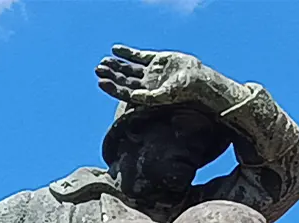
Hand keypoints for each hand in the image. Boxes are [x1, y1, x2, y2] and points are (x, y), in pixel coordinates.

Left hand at [95, 45, 225, 111]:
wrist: (200, 80)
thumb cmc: (185, 91)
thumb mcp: (167, 95)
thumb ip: (149, 97)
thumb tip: (132, 96)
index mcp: (145, 95)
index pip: (124, 92)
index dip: (112, 87)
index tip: (101, 81)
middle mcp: (146, 84)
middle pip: (124, 80)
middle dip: (111, 75)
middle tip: (98, 69)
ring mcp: (150, 72)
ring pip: (128, 68)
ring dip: (116, 65)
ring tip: (104, 61)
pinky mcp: (156, 60)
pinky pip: (138, 56)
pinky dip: (127, 53)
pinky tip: (115, 49)